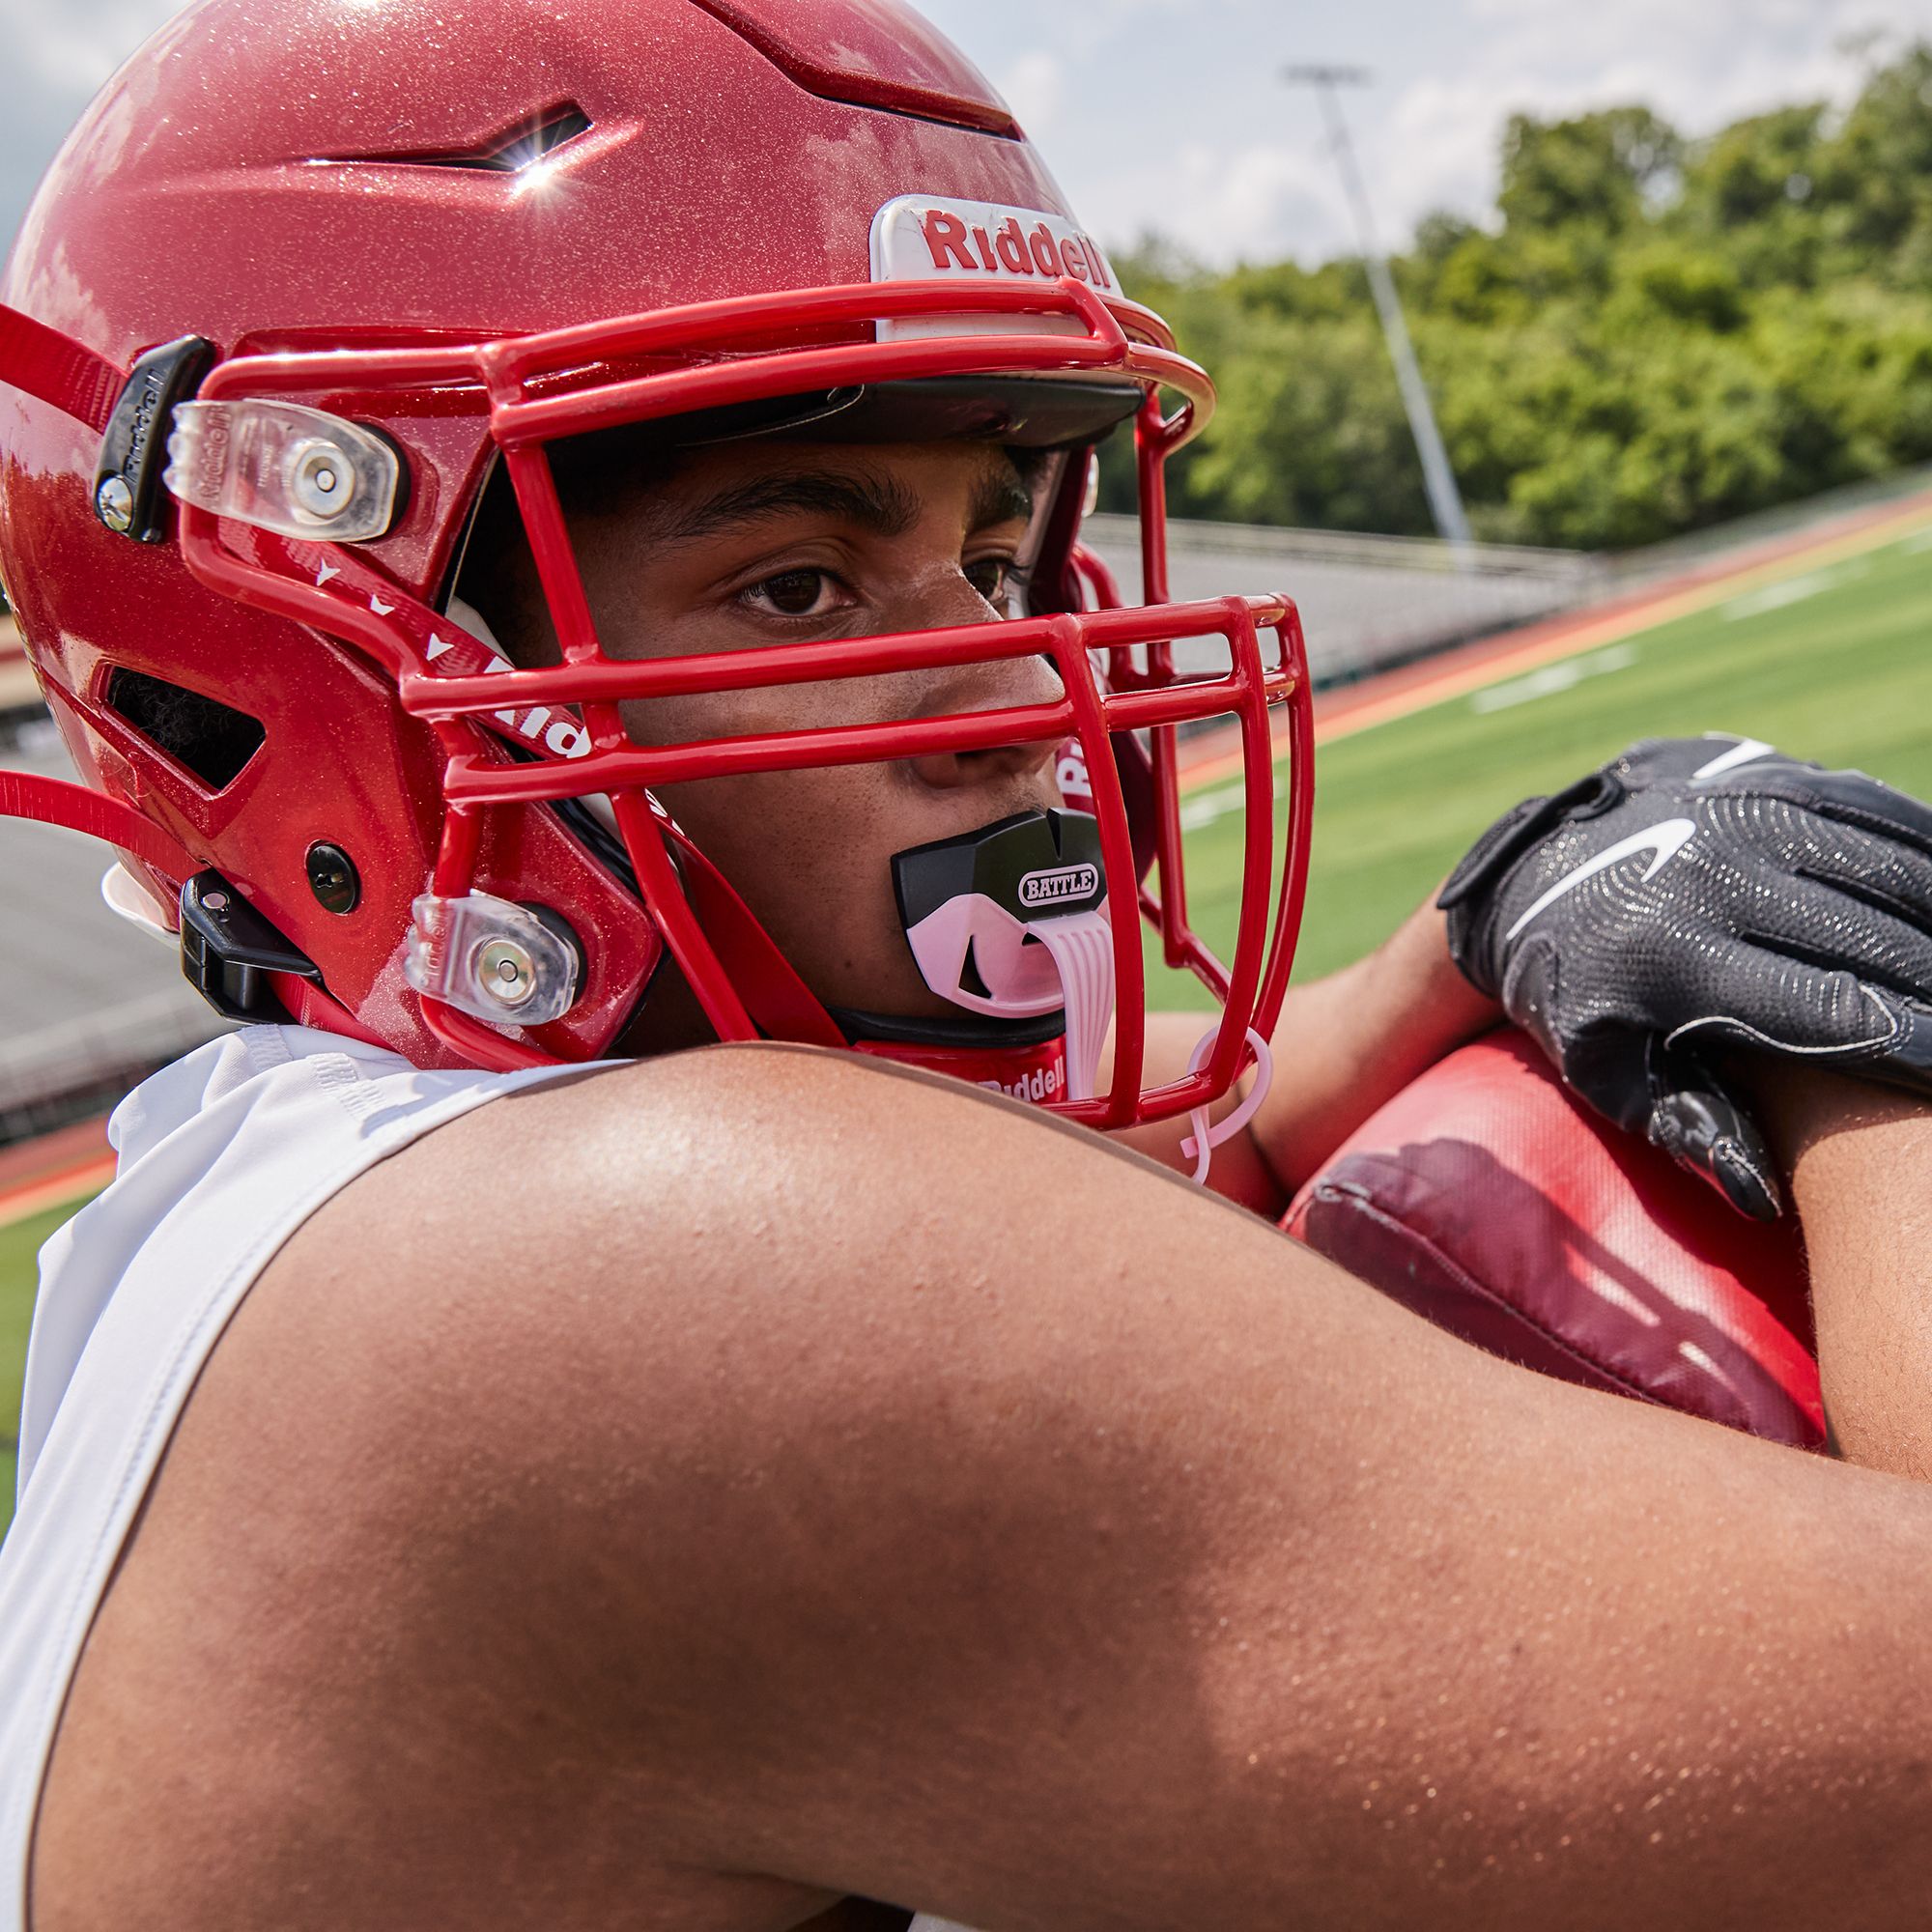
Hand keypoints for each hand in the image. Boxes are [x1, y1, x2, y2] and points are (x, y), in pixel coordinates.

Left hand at [1438, 735, 1931, 1217]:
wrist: (1529, 875)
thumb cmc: (1580, 998)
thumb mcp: (1606, 1069)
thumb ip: (1685, 1124)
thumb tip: (1763, 1195)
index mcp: (1672, 960)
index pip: (1830, 1012)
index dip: (1911, 1048)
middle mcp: (1710, 876)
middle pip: (1874, 939)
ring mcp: (1738, 814)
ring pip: (1886, 868)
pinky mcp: (1760, 774)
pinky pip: (1871, 811)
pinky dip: (1922, 855)